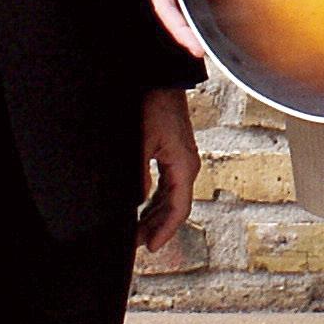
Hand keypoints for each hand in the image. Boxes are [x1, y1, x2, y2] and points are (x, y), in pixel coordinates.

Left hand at [136, 86, 199, 253]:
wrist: (161, 76)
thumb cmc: (155, 104)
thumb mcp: (142, 141)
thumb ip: (139, 174)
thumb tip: (136, 200)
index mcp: (184, 165)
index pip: (178, 208)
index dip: (165, 230)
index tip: (150, 247)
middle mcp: (187, 165)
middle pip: (175, 206)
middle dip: (157, 227)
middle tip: (137, 244)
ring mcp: (181, 158)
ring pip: (171, 196)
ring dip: (156, 214)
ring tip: (138, 230)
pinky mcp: (173, 152)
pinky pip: (167, 183)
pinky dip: (156, 199)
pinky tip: (143, 207)